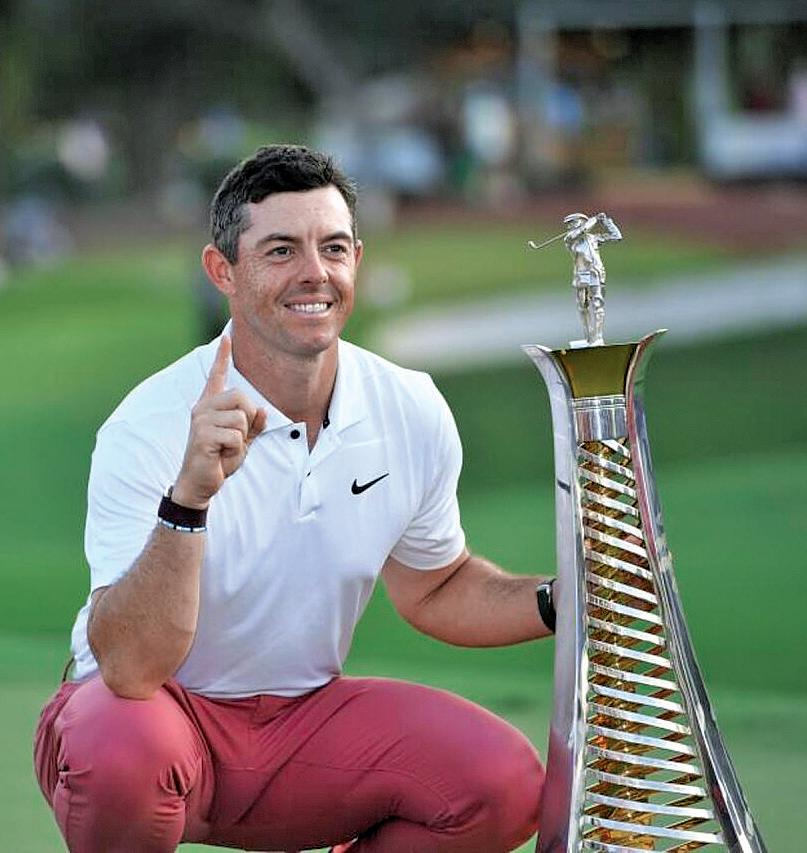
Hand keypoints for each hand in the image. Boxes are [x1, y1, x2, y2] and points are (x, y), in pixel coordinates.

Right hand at [172, 336, 266, 508]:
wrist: (200, 483)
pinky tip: (221, 456)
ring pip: (241, 419)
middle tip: (236, 439)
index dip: (222, 357)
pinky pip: (236, 436)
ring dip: (242, 438)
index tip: (227, 337)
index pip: (217, 376)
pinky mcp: (202, 435)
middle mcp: (203, 408)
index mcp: (211, 406)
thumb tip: (262, 409)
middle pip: (241, 397)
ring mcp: (201, 420)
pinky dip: (236, 450)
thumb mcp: (242, 441)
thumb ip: (253, 426)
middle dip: (248, 420)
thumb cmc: (219, 460)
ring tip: (226, 449)